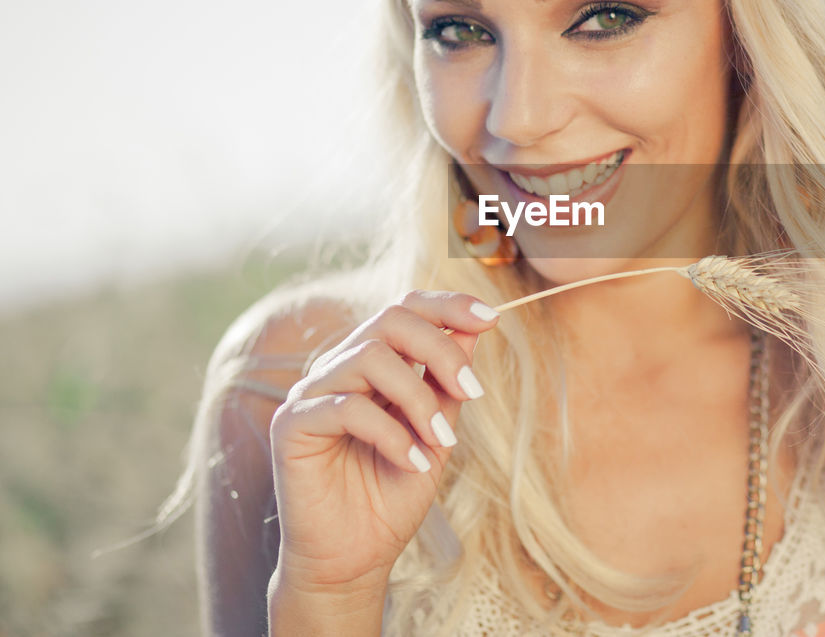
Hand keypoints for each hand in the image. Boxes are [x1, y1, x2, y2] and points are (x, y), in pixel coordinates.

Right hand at [267, 291, 498, 597]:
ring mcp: (311, 393)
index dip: (447, 305)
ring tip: (441, 442)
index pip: (406, 310)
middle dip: (440, 349)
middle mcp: (339, 369)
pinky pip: (345, 406)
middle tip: (473, 390)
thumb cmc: (392, 495)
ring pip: (370, 357)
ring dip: (419, 398)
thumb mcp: (436, 434)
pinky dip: (390, 433)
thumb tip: (476, 328)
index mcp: (373, 366)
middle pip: (389, 320)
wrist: (353, 560)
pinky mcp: (290, 425)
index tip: (491, 317)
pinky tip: (413, 462)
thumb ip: (448, 385)